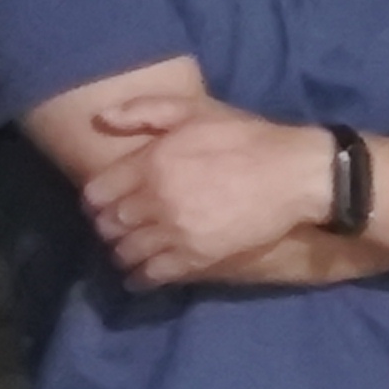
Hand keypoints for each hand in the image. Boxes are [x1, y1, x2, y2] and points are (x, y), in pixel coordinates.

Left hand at [81, 91, 328, 288]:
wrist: (293, 174)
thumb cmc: (246, 138)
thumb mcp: (196, 110)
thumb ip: (145, 111)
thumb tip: (100, 118)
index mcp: (150, 164)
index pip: (97, 192)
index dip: (95, 198)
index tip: (102, 200)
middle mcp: (155, 201)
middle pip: (109, 224)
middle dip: (107, 226)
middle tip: (116, 226)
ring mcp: (176, 233)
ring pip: (126, 252)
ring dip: (121, 252)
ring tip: (127, 250)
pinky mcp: (197, 257)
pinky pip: (154, 274)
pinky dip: (140, 278)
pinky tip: (139, 277)